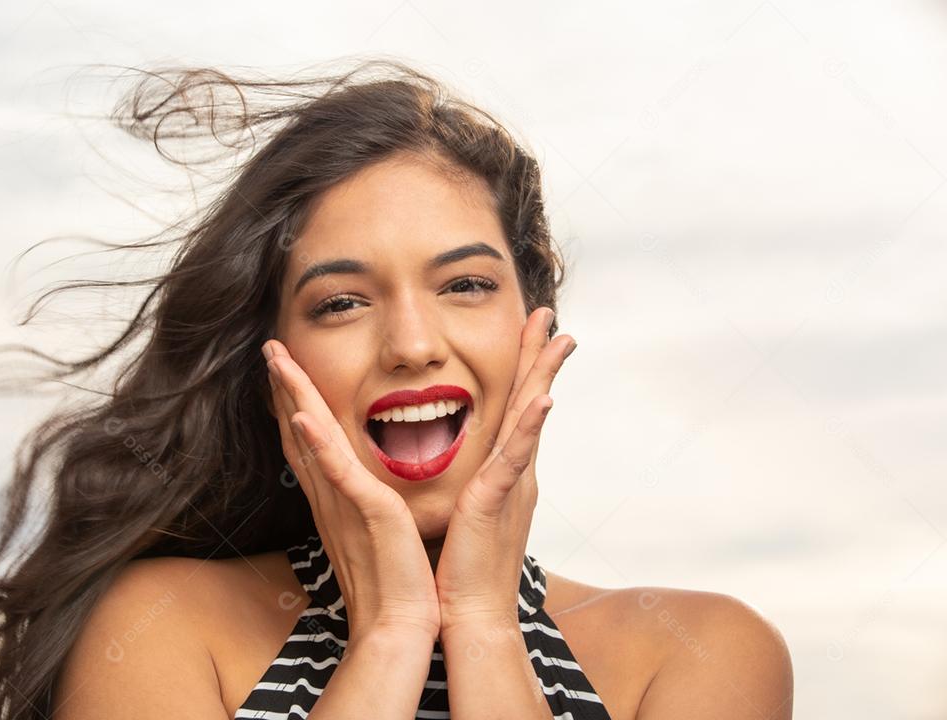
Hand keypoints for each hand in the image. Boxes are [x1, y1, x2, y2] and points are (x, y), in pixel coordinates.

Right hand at [264, 339, 441, 642]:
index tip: (287, 369)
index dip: (295, 403)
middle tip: (272, 348)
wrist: (401, 628)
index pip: (310, 442)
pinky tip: (303, 417)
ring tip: (278, 360)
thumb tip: (371, 490)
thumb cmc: (396, 585)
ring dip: (293, 398)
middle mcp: (330, 498)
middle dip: (285, 388)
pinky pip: (337, 474)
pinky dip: (318, 445)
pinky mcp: (364, 514)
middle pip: (299, 432)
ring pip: (310, 440)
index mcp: (337, 501)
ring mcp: (342, 505)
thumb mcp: (379, 534)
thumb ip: (369, 507)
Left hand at [433, 306, 575, 630]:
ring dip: (543, 376)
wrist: (469, 617)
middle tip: (551, 315)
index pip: (516, 411)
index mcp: (503, 475)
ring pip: (530, 420)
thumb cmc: (461, 571)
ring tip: (558, 338)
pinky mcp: (496, 503)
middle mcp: (514, 475)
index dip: (525, 371)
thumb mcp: (466, 515)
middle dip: (541, 358)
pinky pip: (514, 459)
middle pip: (530, 403)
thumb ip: (468, 486)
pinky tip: (544, 400)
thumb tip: (460, 470)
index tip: (530, 333)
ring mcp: (510, 487)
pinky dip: (529, 429)